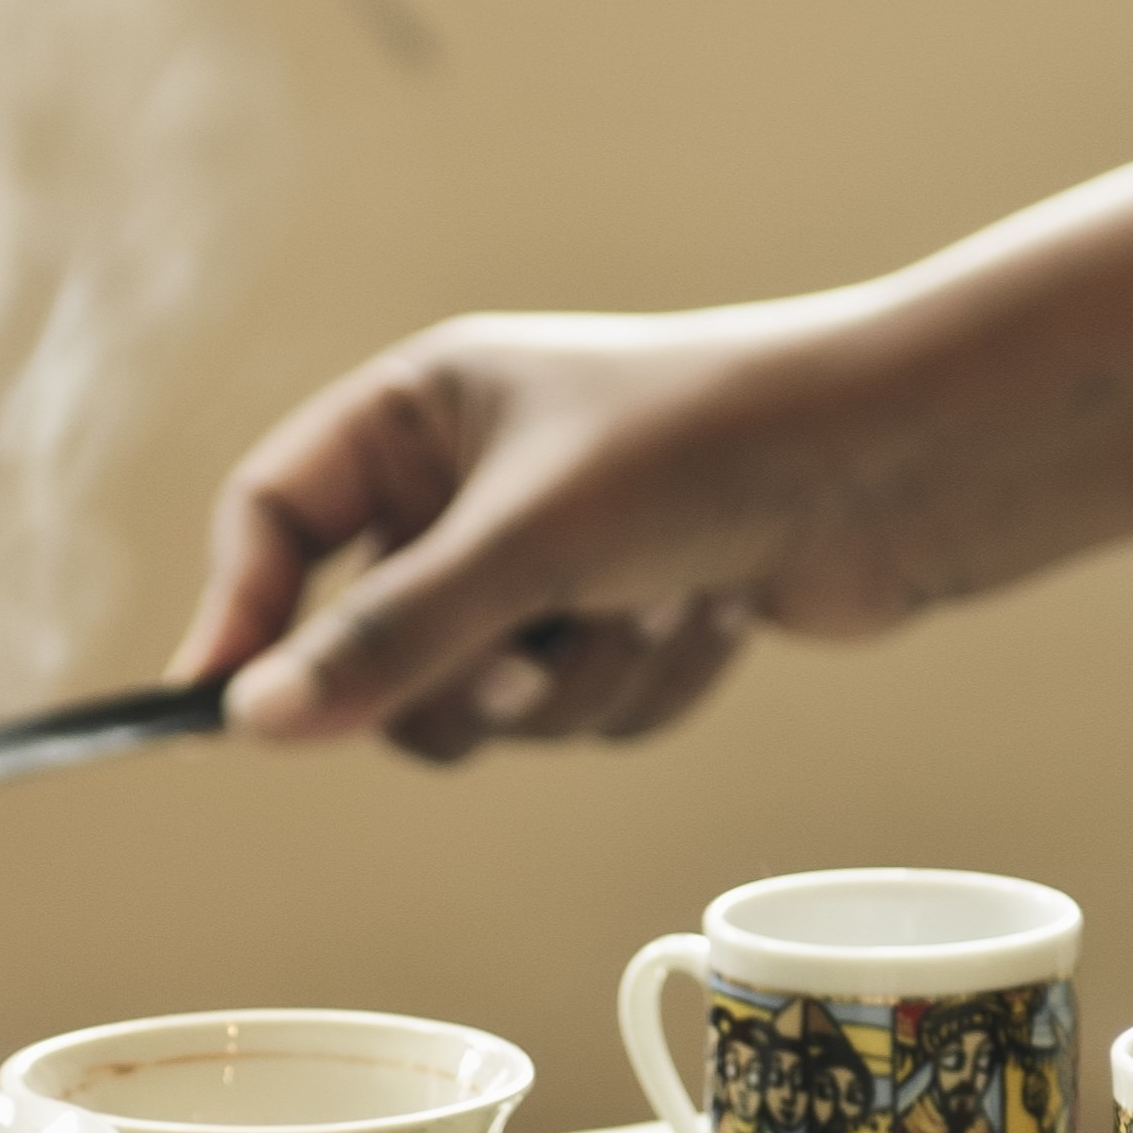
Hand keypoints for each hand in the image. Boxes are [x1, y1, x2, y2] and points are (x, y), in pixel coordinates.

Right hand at [167, 296, 904, 759]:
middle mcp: (471, 482)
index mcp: (421, 410)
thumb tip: (252, 722)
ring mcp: (550, 558)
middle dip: (467, 676)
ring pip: (486, 703)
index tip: (226, 714)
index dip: (241, 613)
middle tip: (525, 662)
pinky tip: (718, 612)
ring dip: (577, 686)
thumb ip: (386, 640)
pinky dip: (645, 688)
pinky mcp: (624, 618)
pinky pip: (580, 718)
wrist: (907, 462)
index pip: (271, 516)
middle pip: (370, 647)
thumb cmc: (714, 445)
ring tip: (660, 603)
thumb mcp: (530, 546)